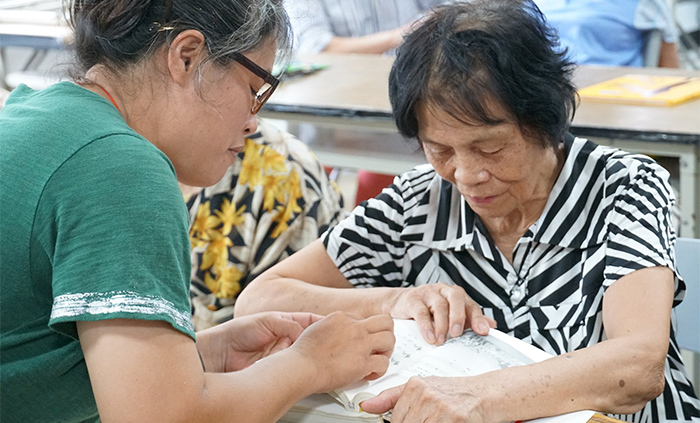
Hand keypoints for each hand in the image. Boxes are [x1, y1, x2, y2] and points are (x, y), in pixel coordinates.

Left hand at [196, 311, 321, 371]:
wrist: (220, 352)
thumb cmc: (239, 331)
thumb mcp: (267, 321)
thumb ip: (288, 325)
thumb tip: (305, 333)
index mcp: (286, 322)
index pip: (310, 322)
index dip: (322, 324)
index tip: (333, 328)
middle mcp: (287, 338)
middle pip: (310, 340)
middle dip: (318, 342)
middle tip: (324, 345)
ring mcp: (282, 354)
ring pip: (302, 355)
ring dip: (306, 355)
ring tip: (309, 354)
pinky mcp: (276, 369)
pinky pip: (291, 368)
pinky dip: (295, 368)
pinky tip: (296, 365)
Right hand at [291, 312, 394, 392]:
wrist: (301, 367)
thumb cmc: (303, 353)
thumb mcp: (316, 328)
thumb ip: (331, 328)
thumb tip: (338, 333)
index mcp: (341, 317)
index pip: (364, 319)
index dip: (365, 331)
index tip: (362, 340)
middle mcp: (354, 327)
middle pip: (385, 322)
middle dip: (386, 332)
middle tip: (381, 344)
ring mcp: (360, 344)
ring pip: (389, 339)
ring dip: (387, 350)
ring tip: (379, 357)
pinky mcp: (363, 363)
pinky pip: (383, 363)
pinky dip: (380, 370)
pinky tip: (372, 373)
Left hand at [360, 376, 488, 422]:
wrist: (483, 394)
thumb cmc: (452, 392)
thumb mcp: (421, 388)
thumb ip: (391, 398)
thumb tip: (366, 406)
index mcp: (415, 386)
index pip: (395, 420)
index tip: (411, 421)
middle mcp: (426, 395)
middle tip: (427, 420)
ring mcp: (441, 409)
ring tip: (437, 420)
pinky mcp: (455, 420)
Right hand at [387, 283, 495, 344]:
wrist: (401, 303)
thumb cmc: (428, 310)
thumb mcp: (450, 315)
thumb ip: (469, 320)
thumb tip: (491, 325)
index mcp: (456, 295)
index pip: (470, 305)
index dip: (478, 318)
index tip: (483, 332)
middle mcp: (444, 290)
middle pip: (456, 298)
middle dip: (458, 317)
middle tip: (456, 335)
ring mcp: (428, 293)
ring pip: (439, 305)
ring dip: (441, 325)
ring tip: (440, 341)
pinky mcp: (413, 299)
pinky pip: (421, 311)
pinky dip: (426, 326)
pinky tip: (429, 337)